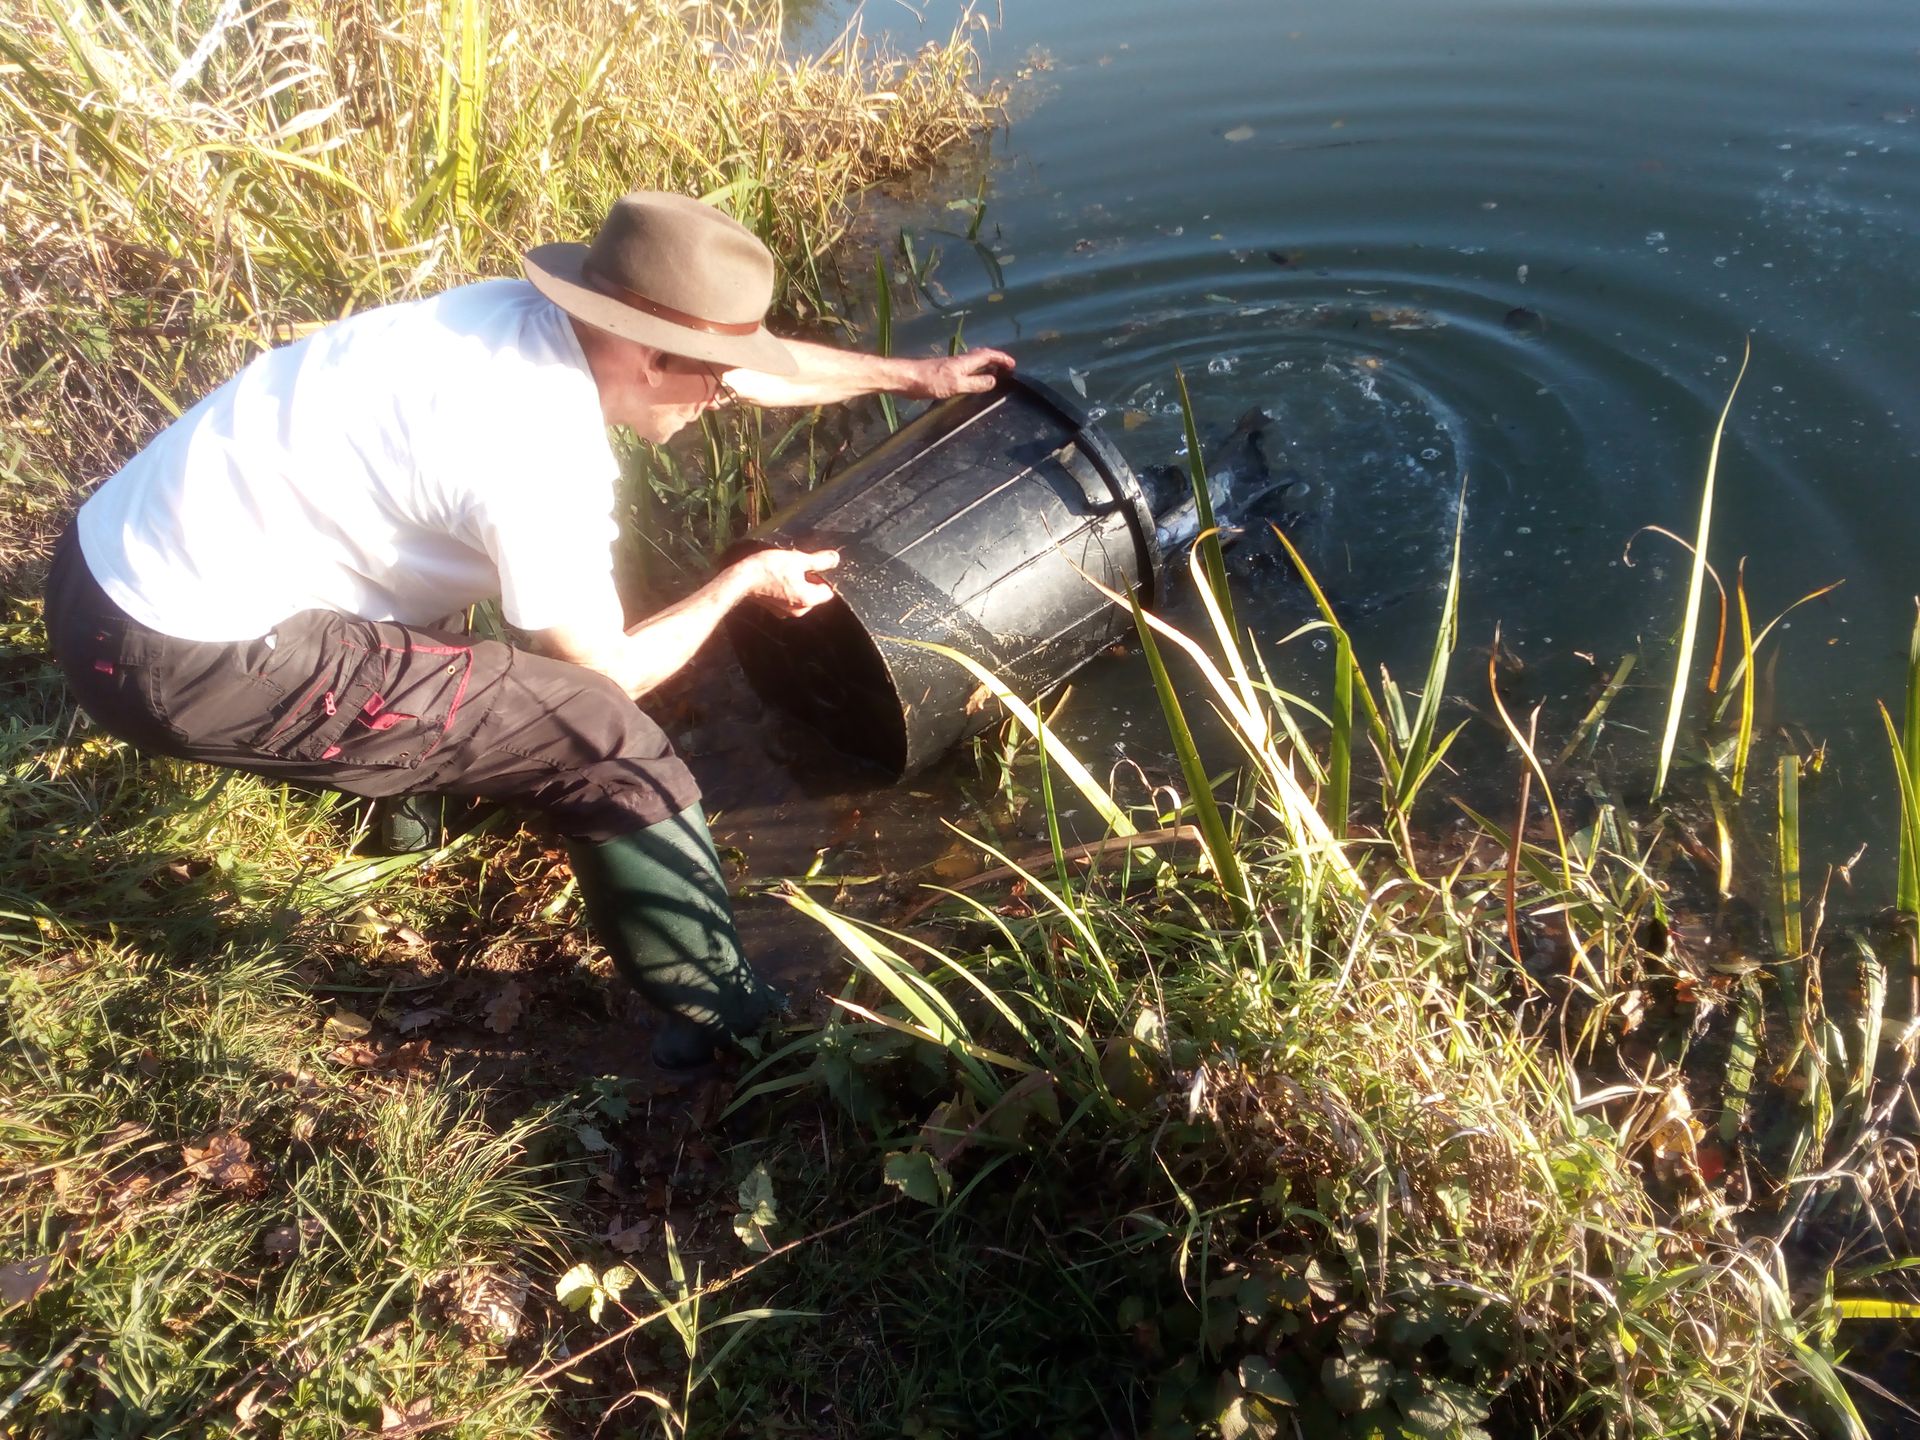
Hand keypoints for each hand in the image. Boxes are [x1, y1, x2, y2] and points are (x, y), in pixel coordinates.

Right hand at [739, 547, 839, 617]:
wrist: (739, 579)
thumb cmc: (767, 569)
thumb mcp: (797, 559)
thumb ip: (818, 561)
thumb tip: (835, 559)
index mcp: (807, 600)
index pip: (828, 591)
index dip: (824, 576)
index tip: (814, 565)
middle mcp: (799, 611)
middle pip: (815, 594)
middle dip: (810, 579)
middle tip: (798, 565)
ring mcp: (785, 612)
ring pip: (801, 595)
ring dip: (798, 582)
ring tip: (785, 569)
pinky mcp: (775, 609)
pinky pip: (788, 598)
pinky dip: (786, 588)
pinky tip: (776, 577)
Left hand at [900, 347, 1015, 399]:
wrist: (906, 378)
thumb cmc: (930, 380)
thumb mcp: (956, 384)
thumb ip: (976, 383)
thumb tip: (994, 380)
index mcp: (965, 361)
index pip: (988, 355)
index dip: (1002, 358)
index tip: (1013, 364)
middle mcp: (960, 361)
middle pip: (982, 355)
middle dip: (996, 359)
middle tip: (1007, 367)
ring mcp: (952, 366)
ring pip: (974, 361)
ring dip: (986, 364)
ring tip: (995, 373)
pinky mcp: (944, 373)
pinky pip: (966, 369)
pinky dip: (976, 371)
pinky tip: (972, 380)